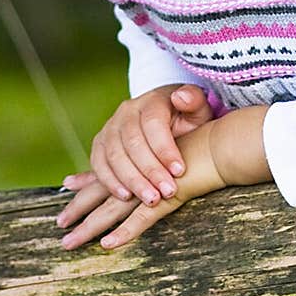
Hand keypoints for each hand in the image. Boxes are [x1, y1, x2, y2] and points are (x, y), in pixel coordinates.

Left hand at [56, 121, 224, 249]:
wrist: (229, 142)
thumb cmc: (209, 135)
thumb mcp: (183, 130)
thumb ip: (167, 133)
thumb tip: (168, 107)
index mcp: (140, 150)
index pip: (108, 166)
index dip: (88, 178)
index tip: (68, 185)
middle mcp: (140, 166)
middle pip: (104, 189)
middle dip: (80, 209)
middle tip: (61, 227)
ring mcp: (151, 182)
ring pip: (115, 207)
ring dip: (91, 226)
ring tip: (69, 243)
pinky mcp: (167, 194)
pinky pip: (142, 217)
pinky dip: (125, 231)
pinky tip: (108, 244)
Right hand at [61, 84, 212, 207]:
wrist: (166, 120)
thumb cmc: (184, 118)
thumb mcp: (197, 108)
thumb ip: (193, 101)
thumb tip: (180, 97)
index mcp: (151, 101)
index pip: (153, 123)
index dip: (165, 149)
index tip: (180, 171)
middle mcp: (127, 111)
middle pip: (133, 142)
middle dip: (150, 171)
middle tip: (167, 192)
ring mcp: (111, 127)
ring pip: (115, 155)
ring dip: (132, 180)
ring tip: (151, 199)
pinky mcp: (101, 144)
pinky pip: (99, 164)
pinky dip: (110, 181)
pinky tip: (126, 196)